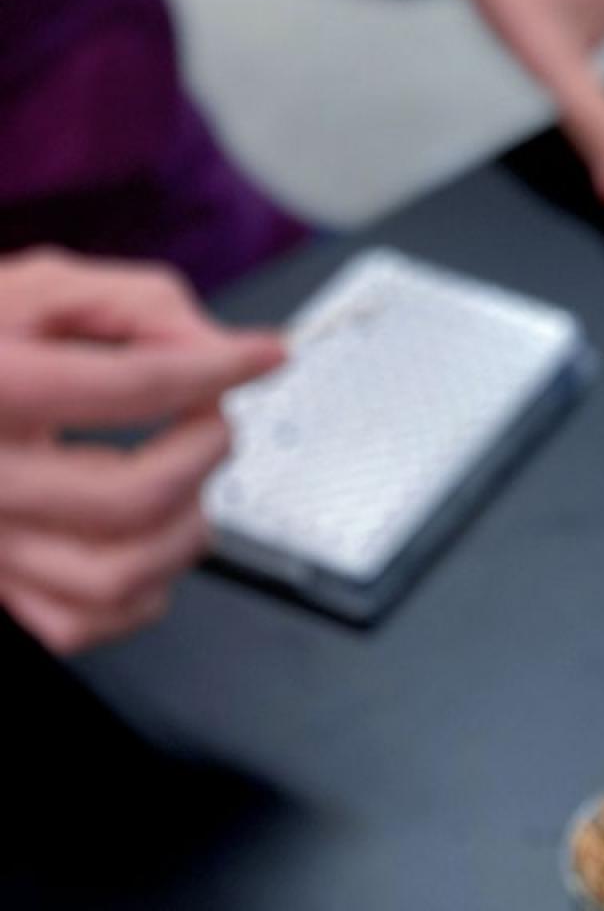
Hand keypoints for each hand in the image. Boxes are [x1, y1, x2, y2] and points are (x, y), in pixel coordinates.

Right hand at [0, 250, 284, 653]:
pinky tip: (143, 538)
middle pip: (133, 497)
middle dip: (205, 452)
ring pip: (116, 578)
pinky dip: (139, 590)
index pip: (131, 385)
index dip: (219, 369)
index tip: (264, 357)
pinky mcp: (0, 585)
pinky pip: (80, 622)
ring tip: (183, 485)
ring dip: (183, 531)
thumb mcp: (38, 294)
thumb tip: (219, 348)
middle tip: (210, 420)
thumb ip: (135, 308)